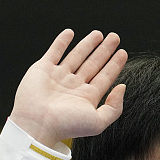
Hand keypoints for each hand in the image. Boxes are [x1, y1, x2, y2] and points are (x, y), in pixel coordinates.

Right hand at [9, 29, 127, 149]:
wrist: (37, 123)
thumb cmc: (66, 126)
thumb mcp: (98, 122)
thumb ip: (114, 107)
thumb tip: (122, 87)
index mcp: (86, 98)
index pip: (105, 77)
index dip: (115, 65)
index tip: (123, 53)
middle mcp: (73, 86)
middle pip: (93, 64)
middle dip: (105, 50)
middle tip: (115, 37)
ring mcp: (58, 76)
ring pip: (77, 55)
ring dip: (88, 44)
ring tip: (99, 34)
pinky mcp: (43, 69)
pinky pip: (54, 51)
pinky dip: (61, 41)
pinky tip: (70, 33)